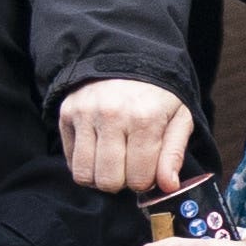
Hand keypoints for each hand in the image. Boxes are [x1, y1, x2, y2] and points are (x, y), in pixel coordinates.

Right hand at [62, 78, 199, 196]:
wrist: (127, 59)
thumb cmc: (157, 96)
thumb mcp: (179, 118)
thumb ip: (174, 154)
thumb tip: (168, 186)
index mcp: (145, 119)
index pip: (139, 178)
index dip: (145, 182)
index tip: (147, 170)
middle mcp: (112, 116)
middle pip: (109, 181)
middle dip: (122, 182)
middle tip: (129, 167)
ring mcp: (86, 114)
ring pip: (85, 175)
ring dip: (100, 177)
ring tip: (113, 163)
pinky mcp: (67, 114)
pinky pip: (70, 161)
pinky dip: (85, 165)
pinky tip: (98, 152)